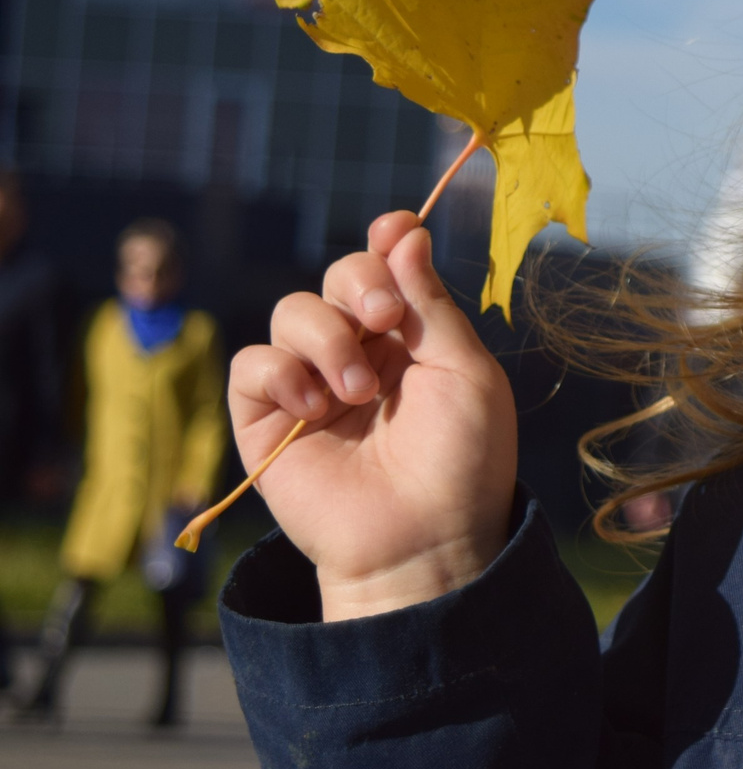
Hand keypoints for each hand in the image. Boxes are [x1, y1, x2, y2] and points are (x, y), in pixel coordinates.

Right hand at [230, 212, 516, 620]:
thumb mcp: (464, 372)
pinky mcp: (266, 418)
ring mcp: (312, 381)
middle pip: (339, 275)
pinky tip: (315, 405)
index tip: (394, 228)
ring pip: (292, 310)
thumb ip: (429, 303)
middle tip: (384, 319)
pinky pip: (252, 362)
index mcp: (413, 336)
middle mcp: (361, 351)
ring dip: (327, 338)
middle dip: (359, 284)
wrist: (421, 539)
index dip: (387, 241)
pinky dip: (281, 371)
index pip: (389, 266)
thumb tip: (405, 230)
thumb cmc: (461, 460)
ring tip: (358, 393)